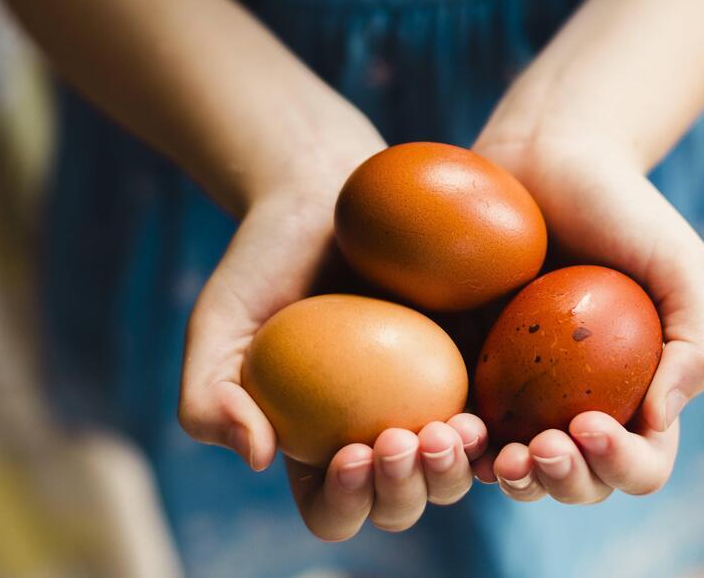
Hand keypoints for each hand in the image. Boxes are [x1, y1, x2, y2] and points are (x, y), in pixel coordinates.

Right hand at [176, 129, 488, 540]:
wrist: (323, 195)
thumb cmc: (262, 263)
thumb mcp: (216, 326)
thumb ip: (208, 397)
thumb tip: (256, 456)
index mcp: (315, 446)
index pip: (332, 509)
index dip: (344, 503)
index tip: (348, 453)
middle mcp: (375, 436)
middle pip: (400, 504)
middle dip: (405, 492)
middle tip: (403, 439)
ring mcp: (428, 405)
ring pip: (455, 475)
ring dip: (454, 471)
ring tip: (452, 429)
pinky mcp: (472, 365)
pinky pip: (495, 416)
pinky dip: (495, 431)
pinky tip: (485, 408)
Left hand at [468, 132, 703, 503]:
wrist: (546, 158)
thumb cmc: (622, 210)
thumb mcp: (682, 266)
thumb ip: (699, 343)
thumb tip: (659, 421)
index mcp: (640, 397)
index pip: (642, 463)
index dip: (621, 464)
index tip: (589, 424)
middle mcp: (581, 408)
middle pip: (579, 483)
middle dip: (564, 483)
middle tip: (539, 447)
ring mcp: (522, 398)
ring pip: (518, 472)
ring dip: (512, 480)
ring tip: (498, 454)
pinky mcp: (469, 373)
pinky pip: (462, 428)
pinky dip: (459, 444)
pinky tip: (451, 427)